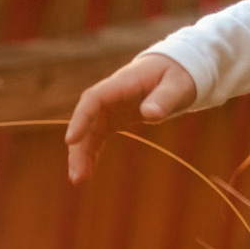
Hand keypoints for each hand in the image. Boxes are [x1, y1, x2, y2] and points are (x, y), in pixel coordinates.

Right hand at [65, 53, 194, 183]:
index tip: (71, 139)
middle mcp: (110, 95)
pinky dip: (91, 153)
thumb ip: (165, 98)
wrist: (177, 68)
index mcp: (122, 83)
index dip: (81, 119)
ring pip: (88, 132)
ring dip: (81, 154)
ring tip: (79, 180)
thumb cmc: (178, 74)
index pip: (94, 99)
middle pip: (86, 120)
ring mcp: (110, 107)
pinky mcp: (114, 118)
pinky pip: (97, 137)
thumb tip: (150, 114)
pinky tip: (86, 172)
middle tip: (77, 174)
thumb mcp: (178, 84)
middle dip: (78, 147)